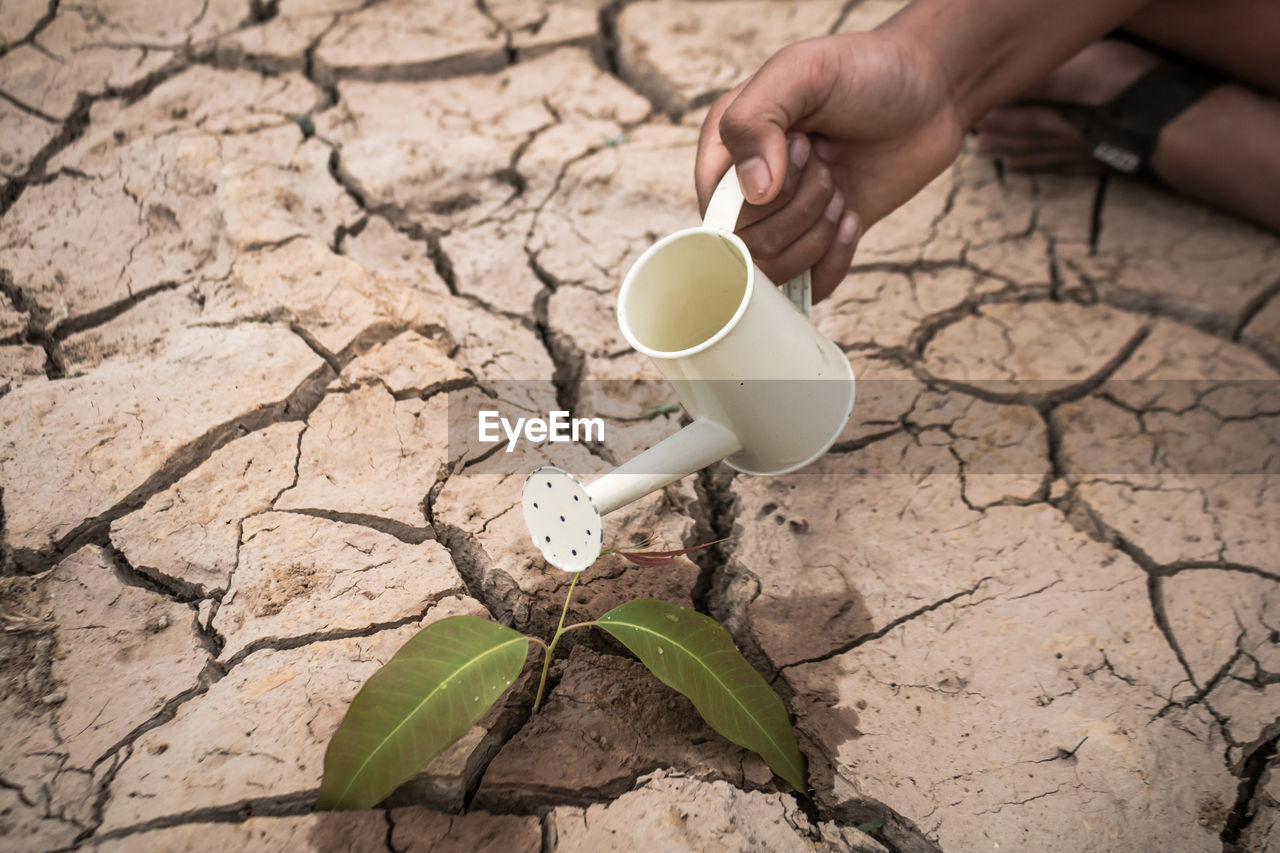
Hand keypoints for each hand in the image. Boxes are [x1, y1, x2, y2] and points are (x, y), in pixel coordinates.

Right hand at [696, 31, 966, 300]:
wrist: (929, 93)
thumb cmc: (863, 72)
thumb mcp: (802, 72)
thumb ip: (756, 121)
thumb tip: (754, 191)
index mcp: (724, 147)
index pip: (716, 211)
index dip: (760, 196)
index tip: (804, 145)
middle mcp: (743, 189)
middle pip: (747, 246)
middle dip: (798, 208)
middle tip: (827, 161)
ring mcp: (781, 221)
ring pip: (776, 270)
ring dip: (817, 231)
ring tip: (839, 187)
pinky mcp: (818, 244)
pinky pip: (809, 288)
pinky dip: (836, 259)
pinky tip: (852, 216)